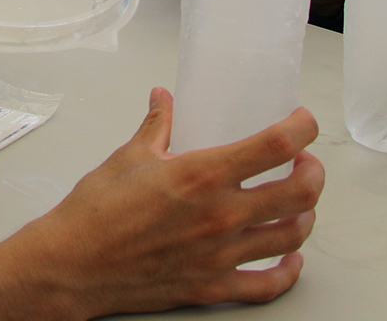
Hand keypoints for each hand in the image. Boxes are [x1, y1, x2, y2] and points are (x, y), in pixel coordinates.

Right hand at [0, 89, 322, 317]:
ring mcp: (221, 254)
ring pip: (292, 236)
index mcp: (202, 175)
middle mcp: (221, 215)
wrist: (73, 264)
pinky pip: (269, 285)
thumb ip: (157, 125)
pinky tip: (289, 259)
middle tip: (305, 164)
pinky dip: (288, 271)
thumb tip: (165, 100)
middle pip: (300, 193)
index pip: (277, 144)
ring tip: (298, 206)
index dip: (303, 128)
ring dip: (305, 217)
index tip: (302, 122)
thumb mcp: (128, 157)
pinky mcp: (213, 286)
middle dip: (314, 174)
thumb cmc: (94, 213)